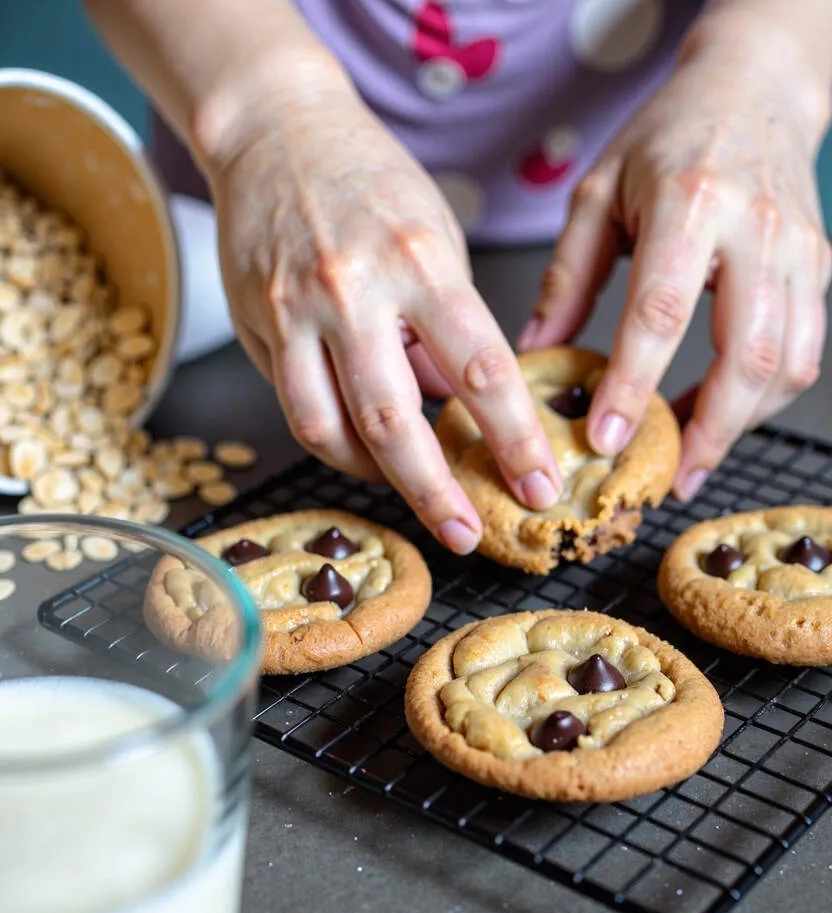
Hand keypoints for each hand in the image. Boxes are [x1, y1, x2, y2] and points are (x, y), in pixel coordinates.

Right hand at [207, 90, 560, 552]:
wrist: (274, 131)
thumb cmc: (369, 181)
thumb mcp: (435, 235)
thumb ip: (445, 323)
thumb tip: (451, 400)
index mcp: (420, 264)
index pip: (481, 370)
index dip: (514, 439)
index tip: (540, 484)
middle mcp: (353, 293)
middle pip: (396, 422)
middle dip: (436, 492)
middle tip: (466, 534)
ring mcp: (295, 313)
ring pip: (330, 431)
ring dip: (375, 478)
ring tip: (410, 492)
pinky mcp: (256, 327)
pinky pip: (297, 409)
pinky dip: (334, 442)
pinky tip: (360, 446)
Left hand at [521, 33, 830, 498]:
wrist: (752, 90)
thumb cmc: (667, 137)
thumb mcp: (598, 193)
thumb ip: (567, 276)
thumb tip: (534, 351)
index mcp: (691, 203)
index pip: (661, 312)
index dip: (633, 384)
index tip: (605, 438)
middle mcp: (757, 230)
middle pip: (748, 354)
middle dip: (709, 429)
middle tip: (669, 476)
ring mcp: (799, 251)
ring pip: (788, 363)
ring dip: (741, 423)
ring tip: (691, 455)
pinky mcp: (818, 268)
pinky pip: (804, 351)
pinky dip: (765, 398)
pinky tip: (723, 414)